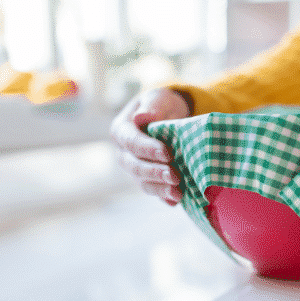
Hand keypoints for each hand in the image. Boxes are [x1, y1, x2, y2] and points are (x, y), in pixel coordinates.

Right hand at [110, 88, 189, 204]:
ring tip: (178, 193)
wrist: (167, 115)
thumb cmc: (161, 105)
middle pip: (135, 167)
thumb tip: (141, 117)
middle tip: (175, 176)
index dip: (148, 149)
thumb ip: (152, 107)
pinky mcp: (147, 180)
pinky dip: (164, 197)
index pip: (132, 142)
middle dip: (155, 172)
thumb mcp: (158, 99)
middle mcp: (123, 153)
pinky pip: (154, 191)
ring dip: (160, 189)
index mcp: (121, 131)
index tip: (167, 153)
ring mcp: (134, 169)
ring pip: (143, 183)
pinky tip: (176, 201)